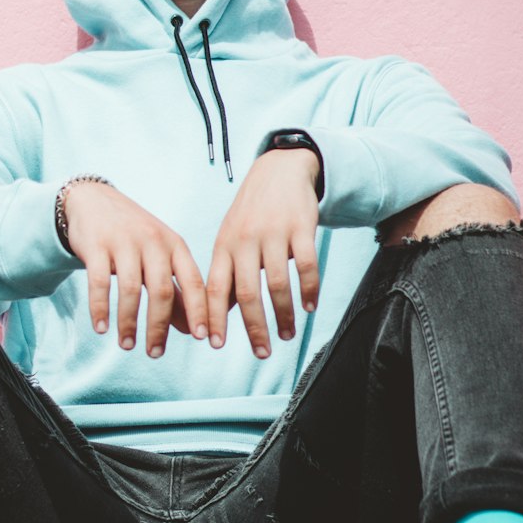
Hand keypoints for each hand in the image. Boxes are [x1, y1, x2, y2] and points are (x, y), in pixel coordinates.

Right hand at [63, 182, 208, 357]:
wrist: (94, 200)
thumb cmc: (134, 236)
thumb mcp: (160, 257)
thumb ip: (177, 291)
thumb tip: (193, 330)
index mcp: (175, 246)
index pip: (194, 282)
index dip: (200, 311)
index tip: (204, 339)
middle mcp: (153, 242)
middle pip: (162, 291)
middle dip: (159, 327)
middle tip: (155, 354)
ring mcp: (124, 242)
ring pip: (131, 290)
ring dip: (129, 323)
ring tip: (127, 346)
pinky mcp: (97, 245)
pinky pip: (100, 282)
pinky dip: (100, 308)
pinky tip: (101, 328)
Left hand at [206, 149, 319, 355]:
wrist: (279, 169)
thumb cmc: (252, 212)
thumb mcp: (231, 237)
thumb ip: (227, 273)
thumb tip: (220, 314)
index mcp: (224, 246)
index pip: (215, 288)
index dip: (213, 317)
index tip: (214, 344)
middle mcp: (246, 240)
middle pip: (248, 293)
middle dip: (254, 328)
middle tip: (262, 352)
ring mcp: (273, 233)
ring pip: (278, 284)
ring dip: (284, 315)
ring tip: (287, 334)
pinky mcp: (300, 227)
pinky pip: (306, 265)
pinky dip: (309, 290)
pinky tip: (309, 307)